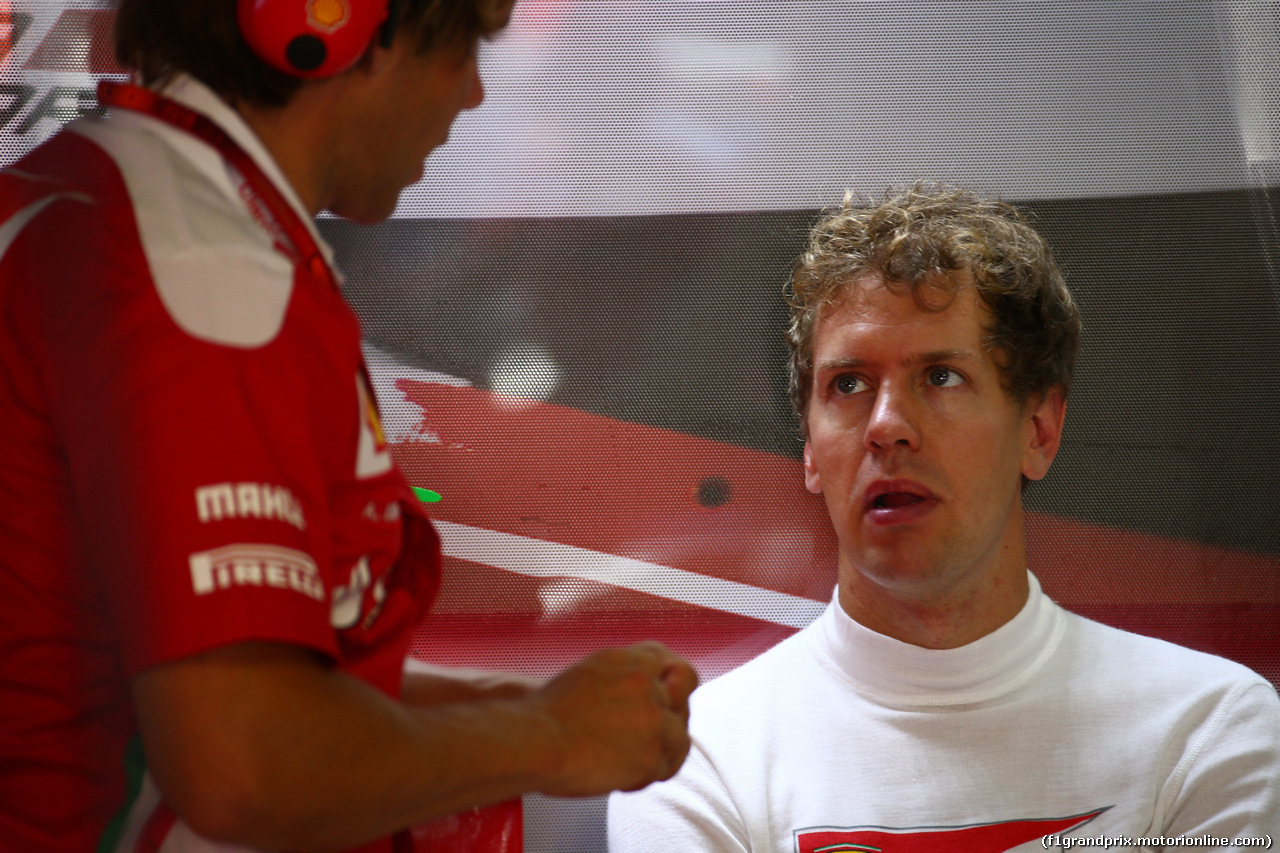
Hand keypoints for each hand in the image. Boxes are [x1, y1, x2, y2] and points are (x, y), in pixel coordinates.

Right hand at [531, 642, 697, 796]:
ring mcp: (653, 718)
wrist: (534, 740)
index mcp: (627, 660)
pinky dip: (645, 776)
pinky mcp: (651, 753)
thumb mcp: (586, 675)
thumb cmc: (544, 716)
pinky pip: (664, 768)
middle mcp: (645, 683)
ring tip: (628, 763)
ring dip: (660, 753)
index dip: (673, 686)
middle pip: (682, 700)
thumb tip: (635, 700)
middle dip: (670, 720)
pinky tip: (620, 777)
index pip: (672, 665)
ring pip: (679, 738)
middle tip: (648, 739)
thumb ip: (619, 679)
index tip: (666, 703)